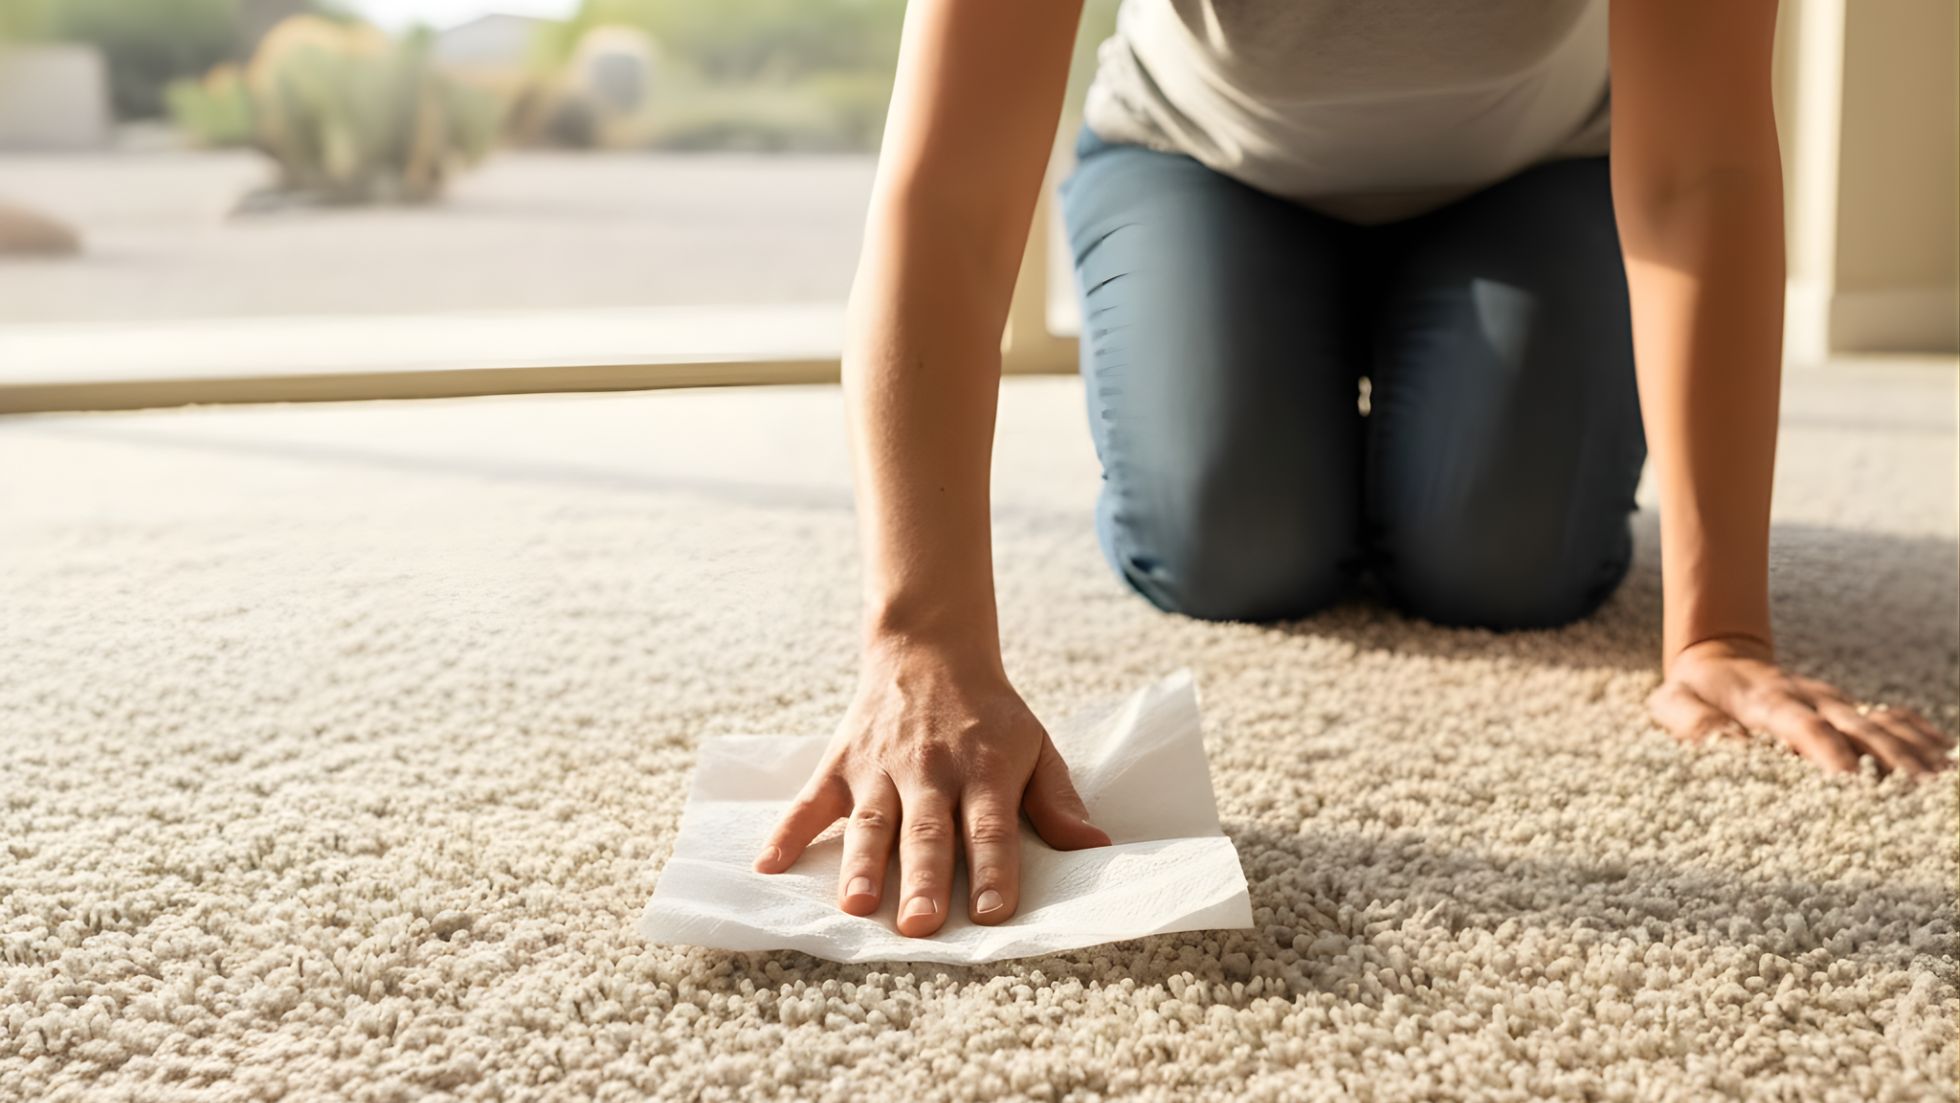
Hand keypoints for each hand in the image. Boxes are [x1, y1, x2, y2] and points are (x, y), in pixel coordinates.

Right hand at [752, 642, 1109, 936]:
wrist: (929, 649)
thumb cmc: (989, 715)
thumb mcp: (1036, 746)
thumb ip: (1058, 801)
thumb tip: (1094, 847)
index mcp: (984, 772)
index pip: (990, 829)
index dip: (992, 871)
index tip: (990, 914)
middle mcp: (931, 772)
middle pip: (927, 832)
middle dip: (922, 879)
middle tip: (918, 925)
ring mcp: (879, 768)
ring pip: (870, 822)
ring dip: (861, 863)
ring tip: (855, 905)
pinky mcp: (840, 763)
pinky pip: (809, 802)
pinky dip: (788, 833)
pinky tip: (768, 867)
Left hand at [1649, 637, 1954, 775]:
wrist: (1718, 657)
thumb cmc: (1694, 693)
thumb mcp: (1675, 703)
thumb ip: (1694, 722)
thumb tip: (1727, 743)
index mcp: (1765, 701)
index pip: (1801, 726)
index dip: (1826, 750)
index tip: (1850, 778)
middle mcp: (1808, 699)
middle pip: (1855, 728)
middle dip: (1887, 759)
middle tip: (1918, 791)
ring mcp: (1833, 702)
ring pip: (1878, 726)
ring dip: (1911, 753)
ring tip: (1940, 782)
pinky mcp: (1846, 708)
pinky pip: (1889, 718)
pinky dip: (1916, 734)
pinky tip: (1945, 754)